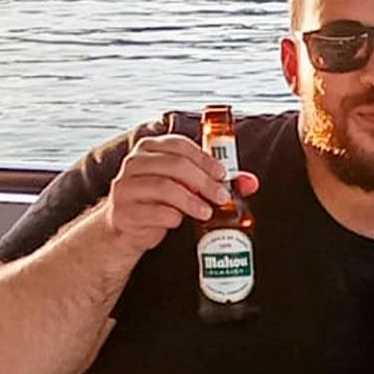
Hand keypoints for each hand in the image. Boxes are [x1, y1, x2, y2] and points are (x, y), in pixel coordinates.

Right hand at [101, 132, 255, 254]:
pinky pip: (153, 211)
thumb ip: (215, 181)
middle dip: (204, 182)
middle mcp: (135, 163)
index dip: (205, 159)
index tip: (223, 175)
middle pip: (175, 165)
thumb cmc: (160, 202)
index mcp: (150, 148)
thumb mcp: (185, 186)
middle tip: (221, 197)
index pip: (180, 145)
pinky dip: (172, 217)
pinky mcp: (123, 211)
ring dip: (191, 200)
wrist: (128, 228)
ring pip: (164, 187)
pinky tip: (179, 221)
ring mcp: (125, 186)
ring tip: (206, 212)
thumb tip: (250, 182)